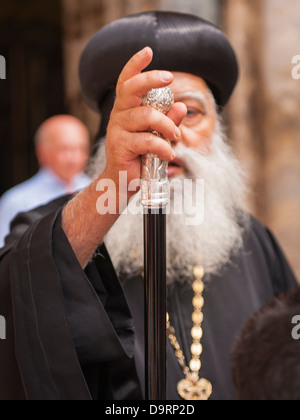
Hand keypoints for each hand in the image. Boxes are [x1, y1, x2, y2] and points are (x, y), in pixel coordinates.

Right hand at [104, 47, 186, 183]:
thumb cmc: (140, 156)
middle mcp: (119, 115)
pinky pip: (146, 140)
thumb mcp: (157, 136)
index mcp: (126, 109)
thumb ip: (168, 121)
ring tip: (175, 137)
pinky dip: (162, 147)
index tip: (149, 51)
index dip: (135, 65)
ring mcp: (117, 130)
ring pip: (145, 116)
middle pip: (131, 89)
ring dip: (166, 125)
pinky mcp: (119, 147)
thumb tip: (181, 106)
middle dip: (151, 79)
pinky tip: (169, 154)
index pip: (126, 81)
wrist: (123, 182)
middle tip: (170, 78)